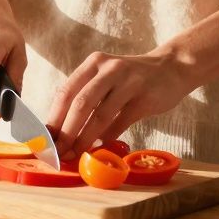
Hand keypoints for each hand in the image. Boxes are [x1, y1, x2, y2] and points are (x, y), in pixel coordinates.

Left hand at [49, 50, 196, 158]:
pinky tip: (101, 147)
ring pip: (100, 115)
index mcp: (93, 64)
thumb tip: (61, 131)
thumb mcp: (106, 78)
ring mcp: (129, 82)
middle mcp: (109, 69)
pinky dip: (109, 136)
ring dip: (85, 139)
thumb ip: (86, 97)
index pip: (66, 92)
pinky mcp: (145, 97)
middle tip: (58, 152)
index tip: (46, 139)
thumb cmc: (131, 79)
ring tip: (75, 154)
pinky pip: (122, 121)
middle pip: (80, 103)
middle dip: (66, 132)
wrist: (172, 68)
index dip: (53, 118)